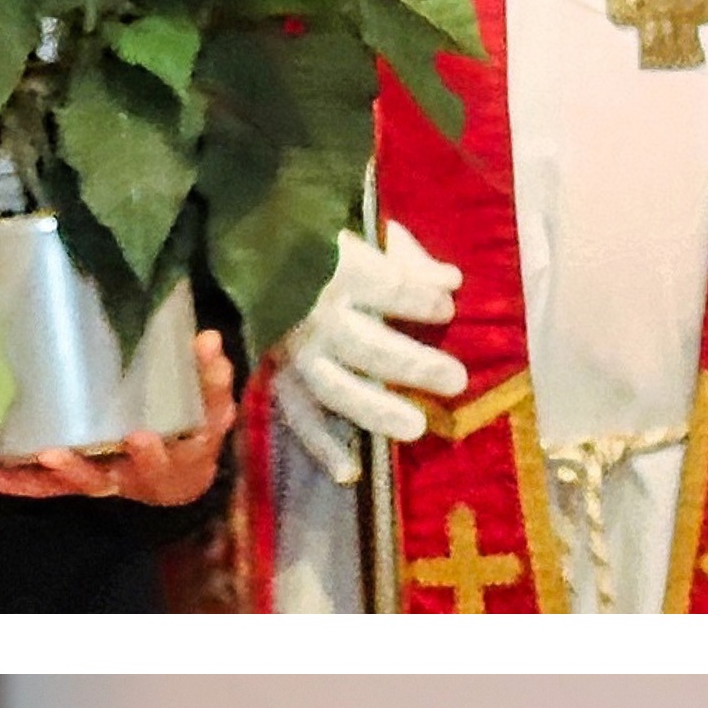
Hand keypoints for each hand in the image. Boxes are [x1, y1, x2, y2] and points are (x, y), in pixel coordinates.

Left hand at [0, 327, 246, 510]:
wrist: (180, 479)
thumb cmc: (193, 435)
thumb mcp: (211, 411)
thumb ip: (211, 379)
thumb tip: (209, 338)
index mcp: (165, 462)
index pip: (163, 456)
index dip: (151, 450)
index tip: (140, 436)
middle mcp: (124, 479)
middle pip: (98, 478)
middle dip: (76, 468)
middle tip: (53, 454)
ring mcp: (95, 482)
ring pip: (57, 487)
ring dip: (23, 479)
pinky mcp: (72, 481)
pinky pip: (39, 486)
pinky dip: (8, 482)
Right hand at [276, 220, 464, 481]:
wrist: (252, 252)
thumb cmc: (324, 244)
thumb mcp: (365, 234)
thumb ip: (408, 258)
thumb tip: (452, 282)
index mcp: (338, 273)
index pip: (386, 288)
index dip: (419, 300)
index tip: (445, 308)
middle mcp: (316, 317)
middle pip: (368, 345)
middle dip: (413, 364)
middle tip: (456, 380)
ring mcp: (297, 353)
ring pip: (335, 388)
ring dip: (375, 410)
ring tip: (415, 429)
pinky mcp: (281, 379)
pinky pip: (299, 416)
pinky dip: (321, 446)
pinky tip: (350, 472)